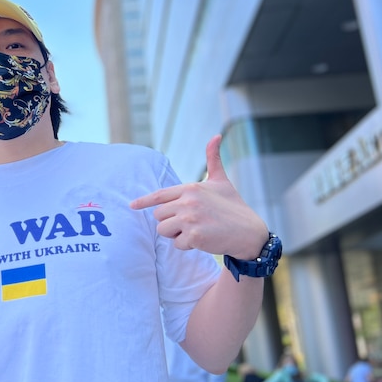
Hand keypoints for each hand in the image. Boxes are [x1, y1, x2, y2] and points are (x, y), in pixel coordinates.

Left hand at [130, 135, 267, 258]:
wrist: (250, 233)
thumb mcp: (221, 181)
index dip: (143, 201)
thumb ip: (213, 159)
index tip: (131, 206)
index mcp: (191, 188)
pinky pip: (176, 244)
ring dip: (175, 235)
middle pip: (159, 215)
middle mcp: (188, 201)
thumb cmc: (233, 206)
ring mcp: (190, 219)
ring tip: (196, 230)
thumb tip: (216, 135)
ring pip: (163, 230)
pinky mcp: (194, 236)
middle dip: (170, 222)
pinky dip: (187, 245)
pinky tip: (203, 240)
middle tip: (191, 223)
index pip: (160, 195)